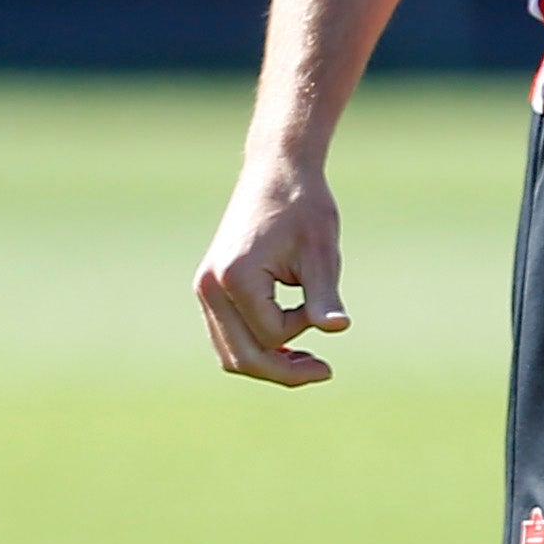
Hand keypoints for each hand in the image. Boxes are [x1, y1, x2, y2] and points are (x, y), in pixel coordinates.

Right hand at [195, 155, 350, 384]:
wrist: (276, 172)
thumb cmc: (304, 207)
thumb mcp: (322, 253)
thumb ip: (325, 296)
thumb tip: (338, 329)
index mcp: (235, 278)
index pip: (271, 335)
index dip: (304, 327)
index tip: (323, 301)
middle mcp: (209, 287)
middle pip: (241, 358)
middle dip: (283, 372)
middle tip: (325, 372)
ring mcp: (204, 289)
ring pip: (229, 353)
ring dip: (268, 363)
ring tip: (309, 364)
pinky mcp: (210, 288)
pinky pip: (227, 336)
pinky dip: (256, 346)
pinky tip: (289, 345)